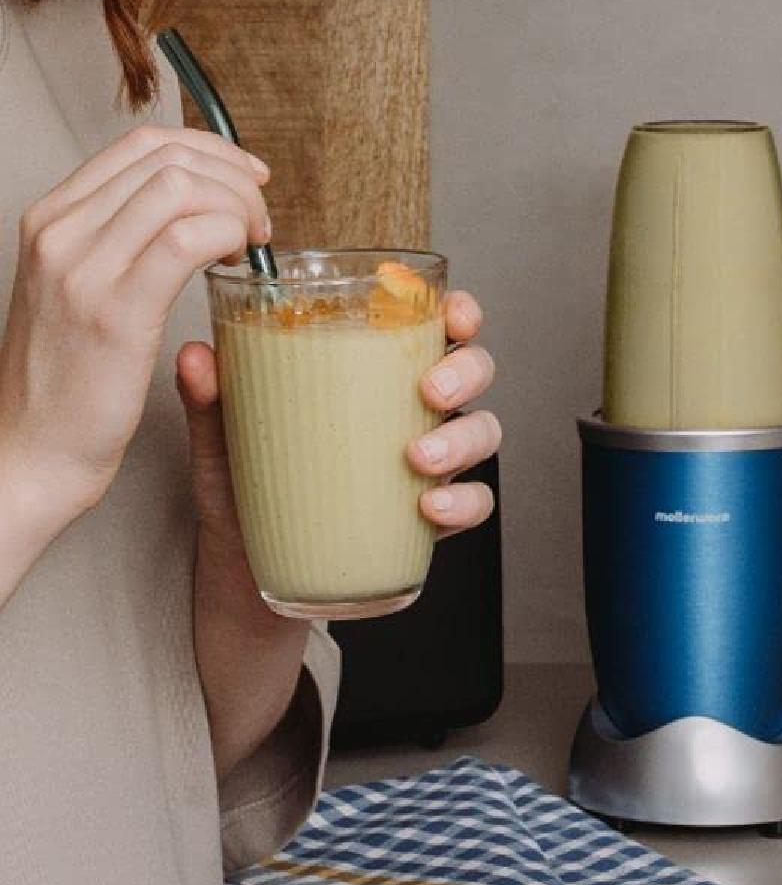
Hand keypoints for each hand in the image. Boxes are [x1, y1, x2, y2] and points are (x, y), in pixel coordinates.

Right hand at [0, 125, 269, 552]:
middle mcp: (60, 232)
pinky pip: (187, 240)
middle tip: (261, 224)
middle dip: (234, 179)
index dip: (211, 152)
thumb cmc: (69, 381)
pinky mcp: (116, 311)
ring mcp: (83, 268)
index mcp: (53, 220)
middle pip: (167, 158)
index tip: (250, 180)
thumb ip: (122, 245)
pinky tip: (237, 265)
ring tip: (252, 248)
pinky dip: (228, 237)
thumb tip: (195, 211)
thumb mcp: (82, 291)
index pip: (140, 146)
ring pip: (181, 188)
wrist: (31, 450)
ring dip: (238, 208)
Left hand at [178, 288, 498, 778]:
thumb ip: (212, 401)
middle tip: (431, 389)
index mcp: (372, 373)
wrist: (249, 573)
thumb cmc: (245, 490)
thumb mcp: (223, 443)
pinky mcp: (428, 518)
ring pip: (483, 432)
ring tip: (421, 458)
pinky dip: (464, 503)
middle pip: (474, 369)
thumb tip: (195, 356)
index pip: (429, 326)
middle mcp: (410, 410)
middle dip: (466, 372)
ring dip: (463, 438)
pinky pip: (474, 503)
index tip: (451, 313)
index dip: (458, 312)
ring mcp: (428, 464)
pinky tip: (430, 508)